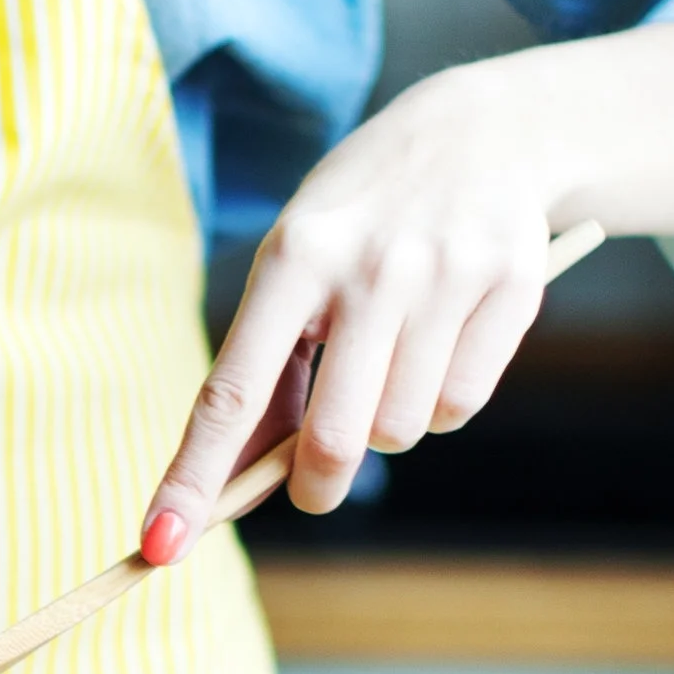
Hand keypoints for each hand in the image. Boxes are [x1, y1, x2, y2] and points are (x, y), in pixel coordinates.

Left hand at [137, 25, 673, 563]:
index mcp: (294, 258)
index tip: (161, 543)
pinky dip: (443, 400)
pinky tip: (440, 344)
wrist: (488, 129)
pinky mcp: (512, 289)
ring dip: (387, 426)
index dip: (194, 478)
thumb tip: (231, 478)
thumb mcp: (296, 263)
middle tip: (312, 487)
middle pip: (332, 438)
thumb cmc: (362, 218)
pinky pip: (462, 404)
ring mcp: (447, 277)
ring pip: (402, 429)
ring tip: (390, 362)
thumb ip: (266, 365)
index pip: (231, 394)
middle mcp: (371, 268)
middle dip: (315, 483)